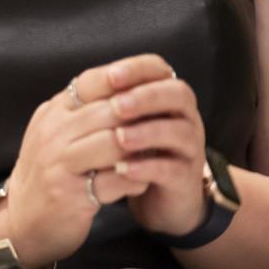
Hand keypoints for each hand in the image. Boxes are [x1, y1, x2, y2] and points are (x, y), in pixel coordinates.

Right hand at [3, 55, 167, 268]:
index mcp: (54, 111)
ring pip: (115, 144)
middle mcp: (53, 131)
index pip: (93, 81)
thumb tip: (132, 88)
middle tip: (169, 121)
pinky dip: (135, 180)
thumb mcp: (60, 134)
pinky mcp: (68, 193)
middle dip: (144, 116)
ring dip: (142, 149)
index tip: (161, 77)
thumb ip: (87, 112)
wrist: (21, 223)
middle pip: (111, 110)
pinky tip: (142, 182)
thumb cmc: (51, 175)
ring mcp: (58, 162)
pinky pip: (114, 180)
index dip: (129, 76)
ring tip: (158, 153)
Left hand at [108, 67, 209, 240]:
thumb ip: (111, 104)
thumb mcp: (125, 124)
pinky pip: (173, 169)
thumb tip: (79, 85)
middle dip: (147, 97)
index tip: (111, 75)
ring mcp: (189, 148)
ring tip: (120, 138)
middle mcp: (185, 117)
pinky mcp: (186, 178)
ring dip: (148, 132)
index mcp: (168, 97)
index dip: (138, 69)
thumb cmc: (137, 152)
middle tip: (117, 105)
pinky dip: (149, 167)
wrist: (159, 199)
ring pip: (179, 132)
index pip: (159, 71)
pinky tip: (125, 169)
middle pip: (178, 95)